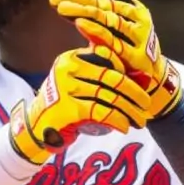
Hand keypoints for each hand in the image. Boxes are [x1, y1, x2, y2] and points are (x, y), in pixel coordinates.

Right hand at [9, 45, 150, 164]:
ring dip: (129, 111)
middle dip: (134, 93)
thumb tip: (142, 78)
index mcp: (71, 57)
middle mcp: (67, 69)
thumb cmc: (63, 103)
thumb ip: (100, 75)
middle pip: (112, 79)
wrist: (36, 125)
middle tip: (147, 105)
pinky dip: (117, 120)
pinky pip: (101, 112)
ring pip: (109, 97)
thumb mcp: (77, 81)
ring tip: (140, 121)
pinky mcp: (68, 108)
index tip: (142, 87)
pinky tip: (124, 126)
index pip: (107, 59)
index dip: (128, 73)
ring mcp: (66, 87)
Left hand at [49, 0, 181, 118]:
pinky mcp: (139, 57)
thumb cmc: (128, 46)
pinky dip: (102, 37)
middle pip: (106, 7)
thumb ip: (96, 11)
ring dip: (88, 15)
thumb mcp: (116, 27)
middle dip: (81, 2)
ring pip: (111, 22)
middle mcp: (138, 20)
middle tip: (58, 1)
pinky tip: (85, 31)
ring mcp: (140, 38)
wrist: (153, 75)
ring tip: (67, 11)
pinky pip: (118, 46)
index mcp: (133, 9)